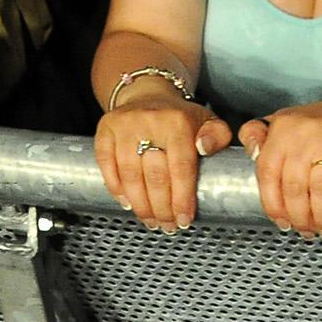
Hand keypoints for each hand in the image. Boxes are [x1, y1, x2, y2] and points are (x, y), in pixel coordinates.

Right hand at [95, 94, 233, 233]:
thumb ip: (217, 136)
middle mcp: (150, 121)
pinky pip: (107, 166)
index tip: (184, 219)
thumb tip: (205, 148)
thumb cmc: (181, 117)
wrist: (148, 95)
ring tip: (151, 221)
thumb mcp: (208, 121)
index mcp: (178, 121)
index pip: (181, 167)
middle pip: (155, 176)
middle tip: (168, 226)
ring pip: (131, 175)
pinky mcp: (104, 130)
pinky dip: (117, 189)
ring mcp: (124, 126)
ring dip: (141, 205)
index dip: (182, 198)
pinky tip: (128, 204)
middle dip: (162, 208)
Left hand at [238, 95, 321, 239]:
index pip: (268, 174)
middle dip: (300, 217)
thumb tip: (252, 153)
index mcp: (282, 128)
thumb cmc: (319, 123)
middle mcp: (304, 131)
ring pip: (320, 189)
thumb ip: (256, 135)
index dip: (273, 205)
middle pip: (294, 187)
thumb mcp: (282, 122)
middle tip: (306, 231)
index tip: (282, 223)